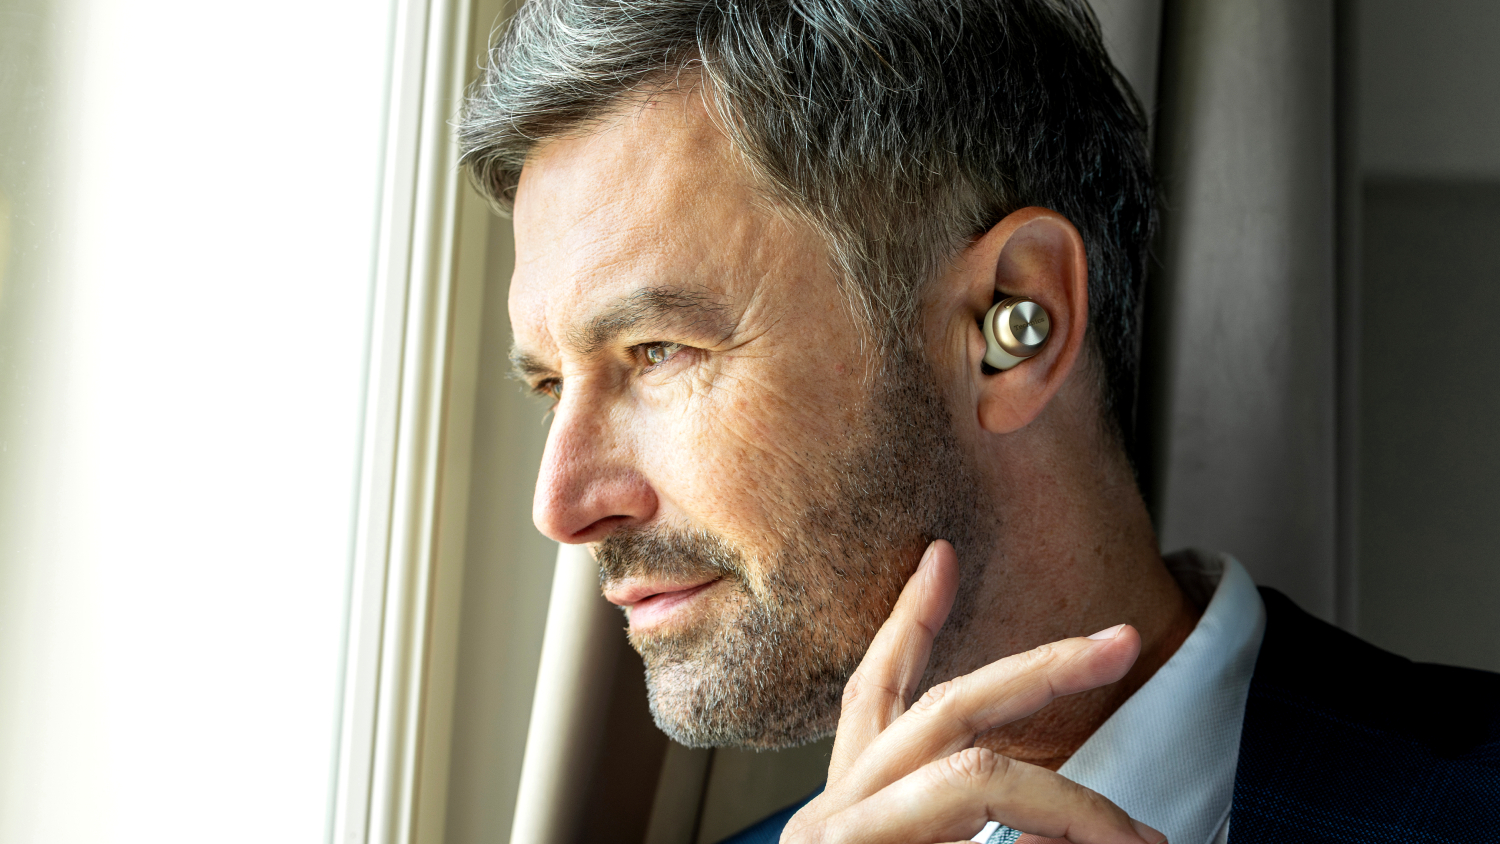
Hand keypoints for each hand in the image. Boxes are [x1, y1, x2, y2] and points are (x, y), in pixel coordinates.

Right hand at [781, 540, 1166, 843]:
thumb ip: (960, 836)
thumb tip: (1052, 827)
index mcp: (845, 814)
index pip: (875, 694)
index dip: (909, 620)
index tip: (942, 556)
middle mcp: (831, 818)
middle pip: (939, 711)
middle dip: (1038, 669)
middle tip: (1120, 639)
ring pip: (973, 775)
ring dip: (1073, 799)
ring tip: (1142, 842)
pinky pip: (974, 839)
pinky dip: (1052, 837)